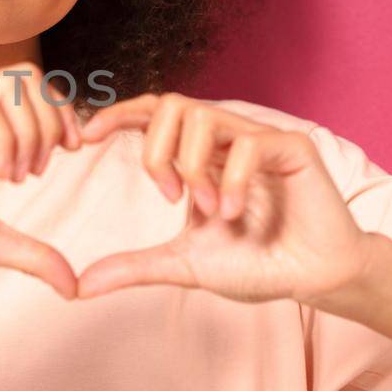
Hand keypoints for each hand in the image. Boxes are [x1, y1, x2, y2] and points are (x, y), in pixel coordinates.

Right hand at [0, 61, 83, 298]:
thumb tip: (75, 286)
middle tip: (40, 169)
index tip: (68, 155)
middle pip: (30, 78)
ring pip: (11, 83)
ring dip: (30, 130)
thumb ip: (31, 255)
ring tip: (16, 177)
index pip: (35, 93)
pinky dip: (5, 139)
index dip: (63, 116)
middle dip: (53, 119)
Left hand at [72, 92, 373, 304]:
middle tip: (167, 195)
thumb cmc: (257, 264)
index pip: (152, 114)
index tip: (85, 137)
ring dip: (194, 167)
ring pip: (203, 115)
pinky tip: (235, 213)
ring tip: (210, 211)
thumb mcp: (184, 263)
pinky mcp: (292, 147)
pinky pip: (247, 143)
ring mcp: (259, 138)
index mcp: (199, 155)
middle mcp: (225, 139)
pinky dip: (231, 180)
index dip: (118, 114)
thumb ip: (133, 266)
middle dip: (156, 149)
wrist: (314, 280)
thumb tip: (78, 287)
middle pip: (170, 103)